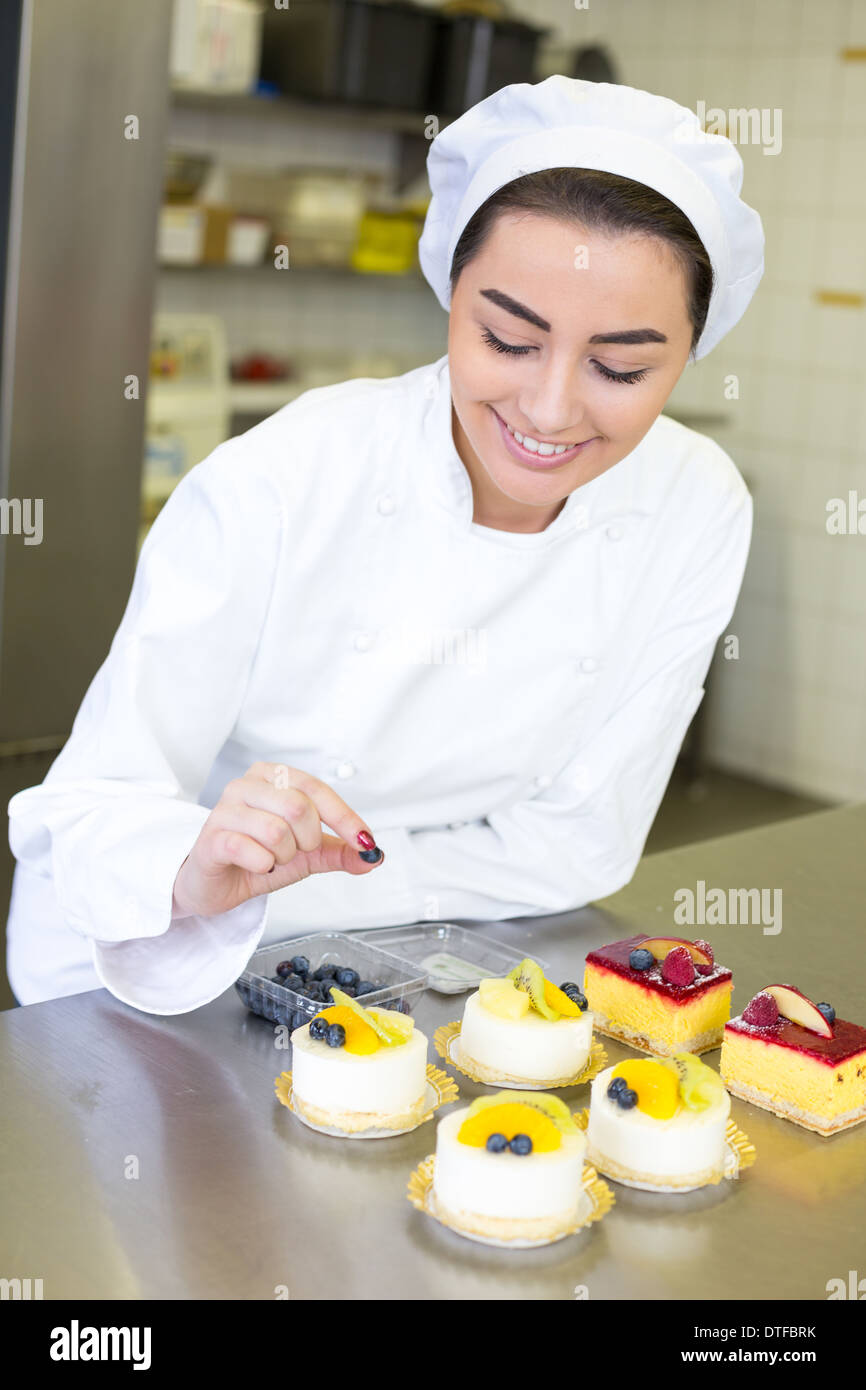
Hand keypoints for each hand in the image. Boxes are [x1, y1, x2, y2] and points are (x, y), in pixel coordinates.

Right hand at [171, 761, 383, 919]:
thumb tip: (374, 856)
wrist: (216, 885)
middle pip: (299, 806)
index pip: (316, 789)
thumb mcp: (307, 855)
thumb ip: (339, 852)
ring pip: (276, 830)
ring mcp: (224, 809)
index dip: (345, 817)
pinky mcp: (210, 838)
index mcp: (272, 777)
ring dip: (283, 856)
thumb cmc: (258, 858)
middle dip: (308, 840)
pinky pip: (250, 850)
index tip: (365, 841)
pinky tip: (255, 866)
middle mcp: (246, 785)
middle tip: (294, 852)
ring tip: (270, 860)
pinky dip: (263, 865)